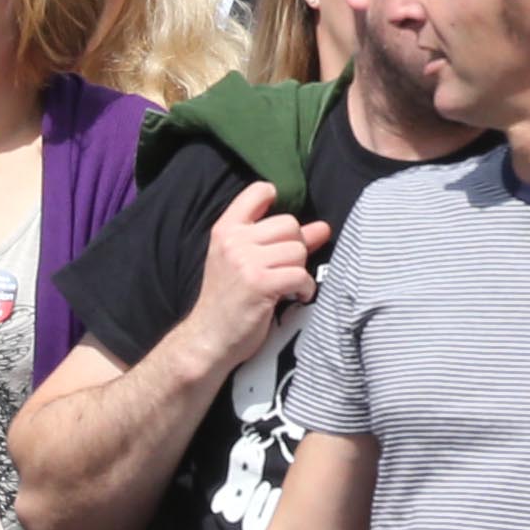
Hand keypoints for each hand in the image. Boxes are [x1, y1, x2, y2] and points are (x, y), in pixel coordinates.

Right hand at [188, 183, 324, 352]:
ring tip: (287, 285)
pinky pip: (301, 274)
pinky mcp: (260, 284)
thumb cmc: (228, 300)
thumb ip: (279, 241)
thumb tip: (323, 227)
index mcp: (226, 229)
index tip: (279, 230)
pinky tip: (295, 296)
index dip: (277, 203)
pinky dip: (305, 288)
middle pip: (289, 224)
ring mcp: (246, 262)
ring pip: (297, 250)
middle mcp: (234, 240)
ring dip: (300, 270)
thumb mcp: (243, 262)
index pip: (258, 191)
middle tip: (284, 269)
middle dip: (295, 247)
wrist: (207, 338)